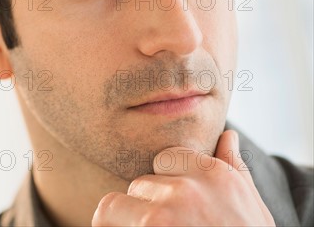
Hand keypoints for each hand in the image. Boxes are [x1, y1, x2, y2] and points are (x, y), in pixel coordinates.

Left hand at [92, 130, 274, 225]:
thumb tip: (228, 137)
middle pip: (139, 183)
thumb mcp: (250, 207)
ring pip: (114, 204)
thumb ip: (234, 169)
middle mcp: (185, 190)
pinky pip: (104, 223)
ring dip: (125, 222)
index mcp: (213, 175)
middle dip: (145, 207)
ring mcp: (160, 214)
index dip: (166, 186)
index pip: (164, 158)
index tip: (179, 211)